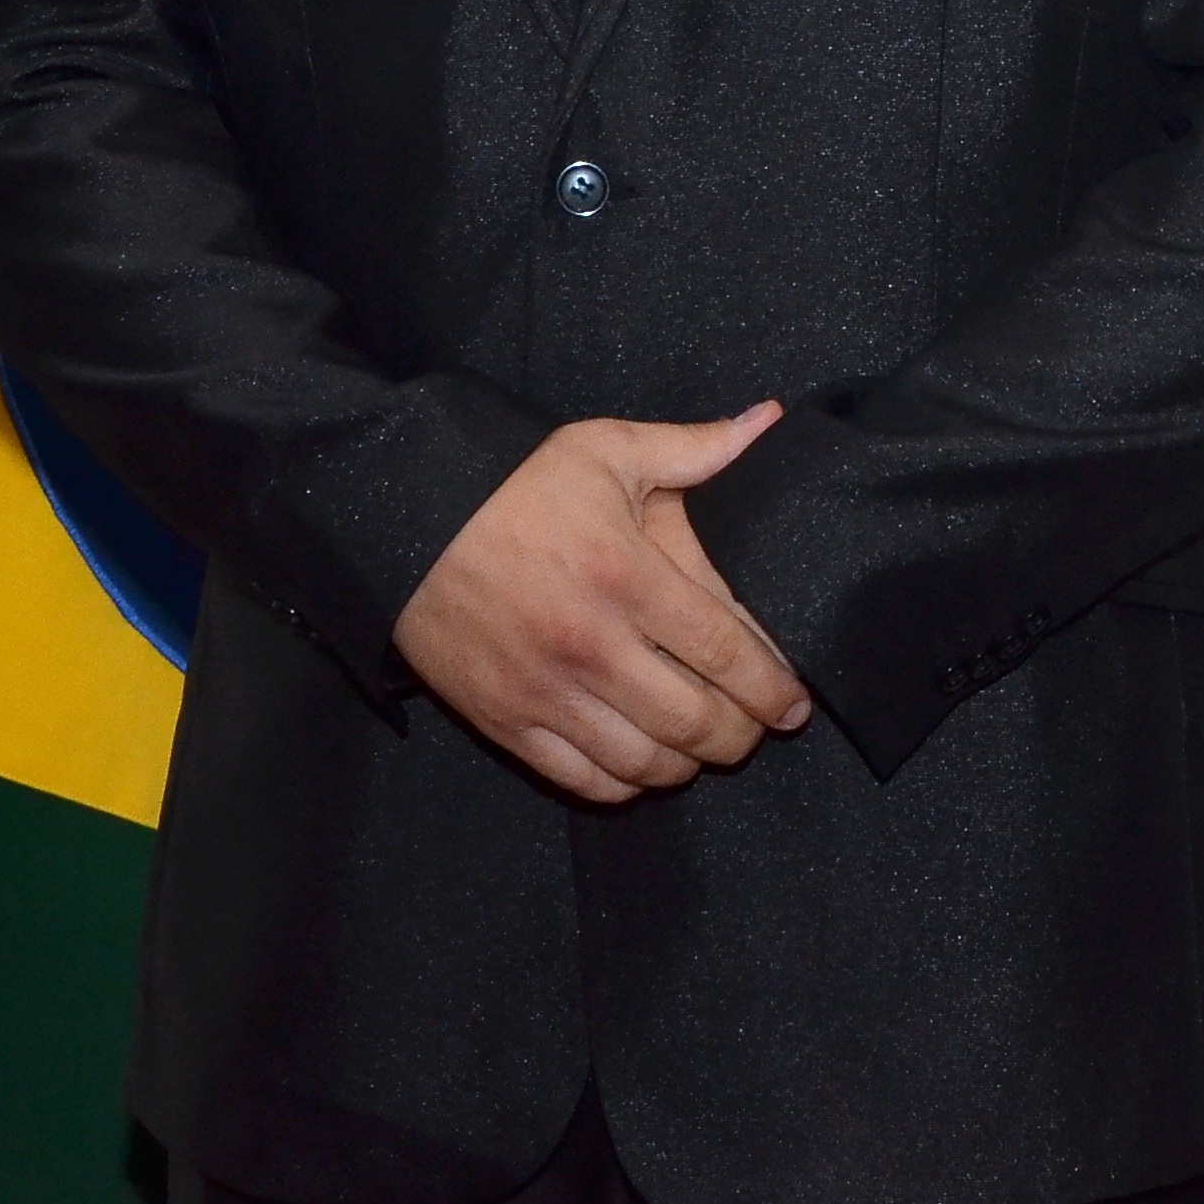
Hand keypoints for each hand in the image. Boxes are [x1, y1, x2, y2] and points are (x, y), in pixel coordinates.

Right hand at [392, 404, 810, 803]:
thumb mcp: (607, 449)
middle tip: (758, 726)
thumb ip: (696, 447)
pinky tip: (644, 761)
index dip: (773, 688)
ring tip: (705, 744)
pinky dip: (626, 783)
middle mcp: (593, 644)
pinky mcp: (505, 721)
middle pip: (697, 722)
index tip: (797, 703)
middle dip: (743, 735)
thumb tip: (769, 420)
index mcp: (627, 576)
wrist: (406, 513)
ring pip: (646, 763)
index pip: (726, 653)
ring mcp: (547, 692)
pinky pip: (584, 780)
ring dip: (689, 763)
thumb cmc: (516, 480)